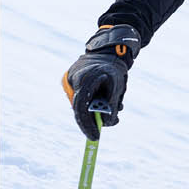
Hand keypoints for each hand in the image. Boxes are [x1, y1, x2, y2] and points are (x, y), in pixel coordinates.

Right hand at [61, 25, 140, 139]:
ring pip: (82, 105)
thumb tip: (107, 124)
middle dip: (94, 120)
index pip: (81, 108)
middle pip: (81, 109)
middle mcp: (73, 81)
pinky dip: (94, 104)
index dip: (88, 125)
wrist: (108, 51)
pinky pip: (82, 98)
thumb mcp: (117, 87)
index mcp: (84, 80)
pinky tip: (108, 102)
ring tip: (117, 108)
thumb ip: (112, 106)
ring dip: (97, 111)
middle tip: (108, 126)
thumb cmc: (114, 68)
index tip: (95, 137)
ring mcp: (71, 82)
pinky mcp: (73, 84)